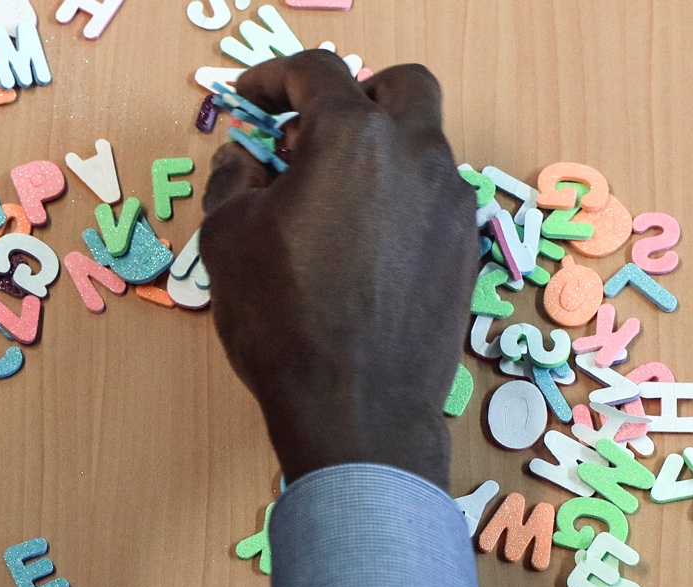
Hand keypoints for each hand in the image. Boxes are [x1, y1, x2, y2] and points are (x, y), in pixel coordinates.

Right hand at [200, 51, 477, 491]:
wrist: (358, 407)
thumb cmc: (283, 321)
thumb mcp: (227, 242)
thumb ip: (232, 181)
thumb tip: (242, 158)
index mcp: (353, 138)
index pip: (317, 73)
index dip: (274, 77)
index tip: (249, 98)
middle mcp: (415, 154)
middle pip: (400, 87)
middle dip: (354, 98)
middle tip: (309, 136)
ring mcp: (451, 202)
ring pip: (421, 145)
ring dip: (377, 154)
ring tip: (329, 202)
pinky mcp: (465, 249)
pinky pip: (431, 200)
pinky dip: (396, 201)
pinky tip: (360, 247)